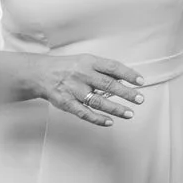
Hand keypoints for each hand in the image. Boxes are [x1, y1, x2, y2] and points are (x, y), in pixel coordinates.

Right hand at [20, 52, 145, 125]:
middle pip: (108, 85)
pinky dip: (97, 118)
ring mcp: (74, 90)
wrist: (42, 74)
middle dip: (126, 93)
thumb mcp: (86, 61)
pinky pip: (84, 113)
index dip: (128, 74)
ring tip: (129, 113)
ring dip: (115, 108)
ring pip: (98, 101)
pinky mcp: (66, 103)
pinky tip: (109, 122)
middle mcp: (82, 75)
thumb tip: (125, 78)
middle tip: (140, 99)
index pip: (113, 67)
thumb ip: (104, 70)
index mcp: (89, 62)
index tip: (141, 81)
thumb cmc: (69, 67)